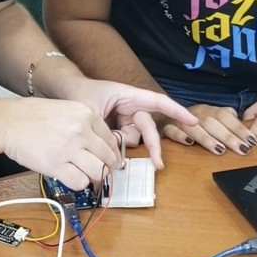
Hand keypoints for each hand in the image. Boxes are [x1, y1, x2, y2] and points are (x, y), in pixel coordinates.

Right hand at [0, 98, 120, 190]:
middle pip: (108, 157)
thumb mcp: (65, 109)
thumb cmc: (32, 115)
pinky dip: (79, 183)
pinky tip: (71, 177)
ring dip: (95, 177)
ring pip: (98, 171)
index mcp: (85, 114)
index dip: (111, 153)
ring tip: (87, 176)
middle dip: (107, 168)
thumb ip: (84, 124)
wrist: (8, 122)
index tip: (108, 160)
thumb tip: (100, 145)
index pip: (111, 139)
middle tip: (101, 172)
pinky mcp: (56, 164)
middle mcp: (81, 130)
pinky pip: (80, 181)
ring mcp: (69, 148)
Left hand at [65, 78, 197, 168]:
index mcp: (127, 95)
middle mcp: (130, 106)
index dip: (176, 111)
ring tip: (106, 141)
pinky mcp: (117, 127)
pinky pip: (125, 141)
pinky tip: (107, 145)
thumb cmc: (78, 93)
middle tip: (158, 165)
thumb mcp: (90, 110)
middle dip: (153, 146)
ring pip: (135, 138)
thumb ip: (106, 131)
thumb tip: (117, 154)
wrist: (63, 91)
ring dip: (125, 145)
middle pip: (148, 127)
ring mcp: (124, 117)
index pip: (156, 102)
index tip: (193, 121)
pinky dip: (119, 147)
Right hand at [158, 104, 255, 154]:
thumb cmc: (192, 119)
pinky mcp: (166, 128)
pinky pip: (172, 131)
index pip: (226, 117)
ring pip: (194, 127)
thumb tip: (246, 122)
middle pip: (213, 123)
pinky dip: (180, 136)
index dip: (239, 128)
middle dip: (228, 137)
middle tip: (242, 149)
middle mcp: (196, 113)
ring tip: (220, 150)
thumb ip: (227, 118)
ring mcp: (180, 120)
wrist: (160, 113)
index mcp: (208, 110)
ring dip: (207, 138)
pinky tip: (189, 143)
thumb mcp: (211, 116)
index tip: (251, 142)